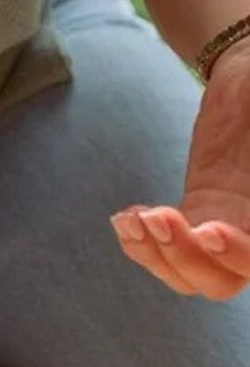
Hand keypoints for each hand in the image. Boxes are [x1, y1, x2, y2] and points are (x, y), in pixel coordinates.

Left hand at [113, 45, 249, 299]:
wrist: (246, 84)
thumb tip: (228, 194)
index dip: (239, 255)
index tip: (208, 230)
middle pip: (223, 282)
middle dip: (185, 257)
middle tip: (160, 217)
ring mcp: (224, 238)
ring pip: (188, 277)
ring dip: (155, 253)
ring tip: (136, 216)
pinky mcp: (193, 227)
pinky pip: (164, 256)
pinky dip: (139, 244)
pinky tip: (128, 215)